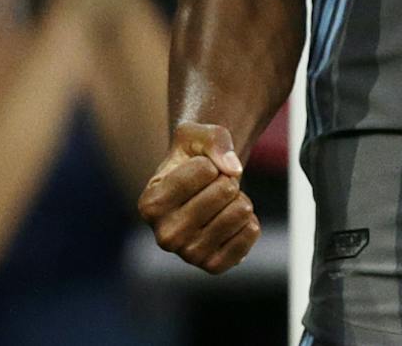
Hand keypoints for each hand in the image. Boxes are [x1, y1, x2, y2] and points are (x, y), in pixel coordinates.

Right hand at [138, 122, 259, 274]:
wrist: (202, 187)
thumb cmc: (194, 156)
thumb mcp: (196, 135)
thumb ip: (214, 140)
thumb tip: (233, 170)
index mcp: (150, 204)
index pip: (206, 170)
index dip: (212, 161)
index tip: (200, 169)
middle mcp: (164, 236)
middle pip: (225, 191)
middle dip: (228, 180)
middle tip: (214, 187)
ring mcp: (188, 255)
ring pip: (240, 212)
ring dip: (240, 199)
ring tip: (222, 203)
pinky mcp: (213, 266)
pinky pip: (250, 234)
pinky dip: (250, 221)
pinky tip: (231, 221)